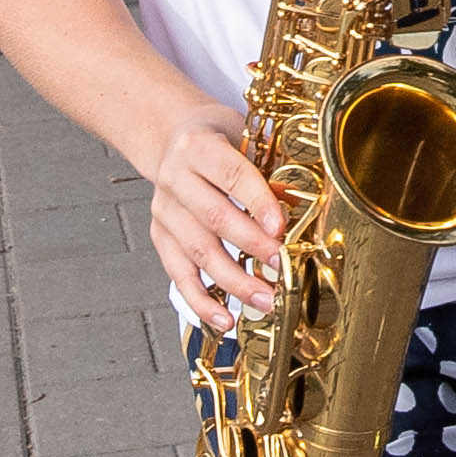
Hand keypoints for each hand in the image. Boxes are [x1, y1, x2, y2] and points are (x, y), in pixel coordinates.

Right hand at [145, 101, 287, 328]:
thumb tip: (295, 205)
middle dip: (251, 245)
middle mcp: (175, 178)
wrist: (172, 139)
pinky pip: (179, 275)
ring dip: (234, 281)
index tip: (280, 227)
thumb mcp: (243, 137)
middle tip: (281, 266)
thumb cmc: (218, 140)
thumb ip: (267, 167)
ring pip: (198, 252)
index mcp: (198, 147)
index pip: (231, 174)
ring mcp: (164, 211)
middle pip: (214, 217)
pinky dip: (201, 301)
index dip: (256, 201)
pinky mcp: (160, 238)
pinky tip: (224, 320)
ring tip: (265, 301)